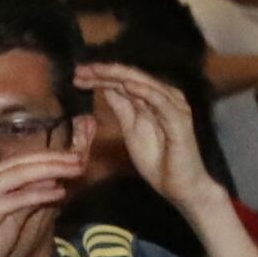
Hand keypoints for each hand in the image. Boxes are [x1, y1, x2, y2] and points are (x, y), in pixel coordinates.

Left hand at [80, 60, 213, 212]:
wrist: (180, 187)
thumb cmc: (158, 159)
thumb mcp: (131, 129)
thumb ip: (122, 107)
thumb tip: (106, 87)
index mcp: (154, 99)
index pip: (125, 81)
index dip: (101, 76)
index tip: (77, 75)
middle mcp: (166, 98)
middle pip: (133, 78)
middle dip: (105, 72)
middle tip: (80, 69)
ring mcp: (174, 107)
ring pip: (145, 84)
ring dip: (119, 76)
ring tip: (96, 71)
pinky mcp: (179, 121)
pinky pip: (161, 102)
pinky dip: (144, 92)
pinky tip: (126, 86)